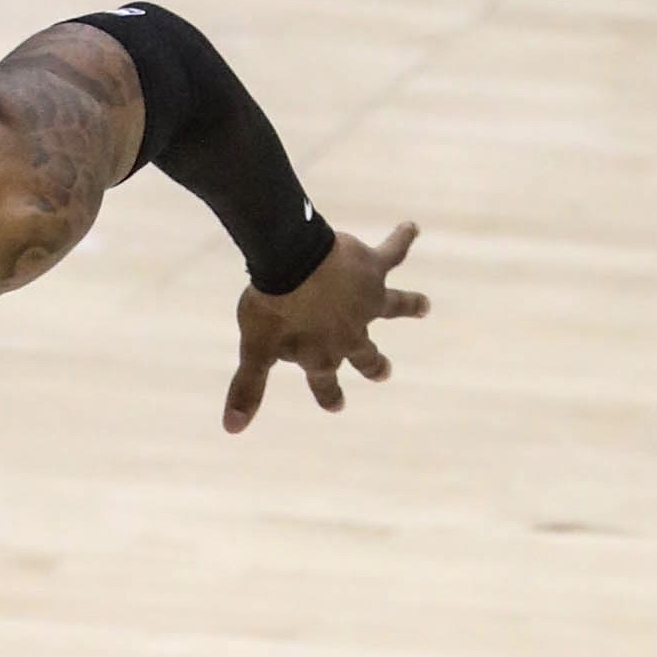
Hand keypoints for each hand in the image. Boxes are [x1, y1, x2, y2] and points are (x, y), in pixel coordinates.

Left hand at [227, 221, 428, 431]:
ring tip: (424, 306)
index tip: (335, 406)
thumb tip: (232, 430)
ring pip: (394, 306)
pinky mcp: (373, 269)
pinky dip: (402, 239)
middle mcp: (350, 333)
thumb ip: (248, 388)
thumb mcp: (256, 349)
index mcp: (322, 355)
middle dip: (374, 366)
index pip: (325, 383)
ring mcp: (366, 302)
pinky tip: (411, 227)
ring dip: (410, 306)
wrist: (290, 262)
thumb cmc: (272, 307)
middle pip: (365, 356)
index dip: (328, 395)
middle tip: (383, 372)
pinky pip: (393, 253)